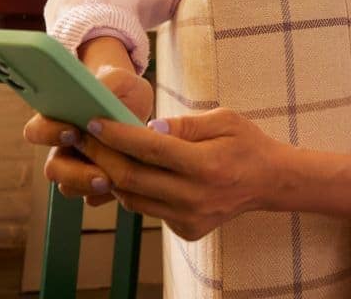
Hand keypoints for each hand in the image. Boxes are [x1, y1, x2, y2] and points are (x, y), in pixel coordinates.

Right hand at [22, 64, 154, 206]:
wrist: (136, 106)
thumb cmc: (121, 89)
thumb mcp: (122, 80)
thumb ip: (109, 82)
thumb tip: (100, 92)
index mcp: (57, 119)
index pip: (36, 131)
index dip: (49, 133)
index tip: (73, 131)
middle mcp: (62, 148)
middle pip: (53, 170)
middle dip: (75, 175)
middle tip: (101, 175)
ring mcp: (77, 167)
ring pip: (70, 187)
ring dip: (91, 187)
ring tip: (116, 181)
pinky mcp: (96, 183)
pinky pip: (93, 197)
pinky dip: (108, 194)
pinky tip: (129, 185)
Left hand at [73, 108, 290, 240]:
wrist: (269, 182)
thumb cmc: (246, 144)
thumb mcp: (224, 120)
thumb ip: (186, 124)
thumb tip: (150, 128)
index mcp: (206, 165)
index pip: (150, 149)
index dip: (117, 134)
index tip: (93, 121)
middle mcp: (195, 196)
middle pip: (132, 178)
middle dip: (101, 155)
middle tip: (81, 136)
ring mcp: (189, 218)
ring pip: (133, 199)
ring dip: (110, 175)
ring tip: (96, 153)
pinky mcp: (186, 230)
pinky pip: (147, 210)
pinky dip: (133, 191)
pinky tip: (128, 172)